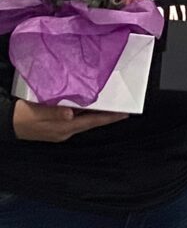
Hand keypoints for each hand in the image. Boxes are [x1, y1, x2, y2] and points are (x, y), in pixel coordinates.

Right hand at [13, 99, 127, 141]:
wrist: (8, 122)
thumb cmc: (24, 115)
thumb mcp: (39, 111)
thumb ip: (55, 113)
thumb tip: (71, 115)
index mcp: (64, 128)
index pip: (92, 122)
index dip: (109, 118)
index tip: (125, 114)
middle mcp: (65, 132)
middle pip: (91, 123)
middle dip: (107, 115)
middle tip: (122, 107)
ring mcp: (61, 132)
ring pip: (84, 121)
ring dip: (97, 114)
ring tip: (111, 105)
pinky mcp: (56, 129)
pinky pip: (77, 120)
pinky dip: (86, 113)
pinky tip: (90, 106)